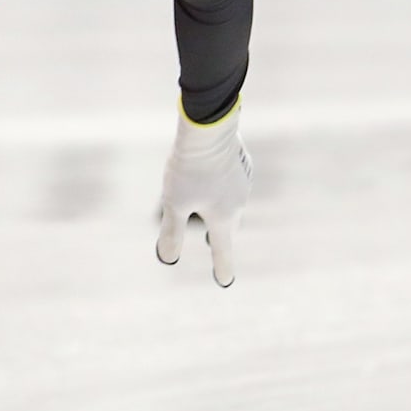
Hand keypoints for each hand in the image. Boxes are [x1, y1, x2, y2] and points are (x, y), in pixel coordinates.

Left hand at [156, 100, 251, 287]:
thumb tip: (167, 258)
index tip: (224, 281)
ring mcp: (243, 182)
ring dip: (221, 210)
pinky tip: (215, 177)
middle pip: (228, 225)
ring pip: (231, 202)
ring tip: (211, 212)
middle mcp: (238, 202)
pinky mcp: (241, 164)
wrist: (209, 128)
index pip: (222, 250)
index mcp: (223, 217)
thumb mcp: (175, 203)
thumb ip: (172, 232)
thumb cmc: (190, 168)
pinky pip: (231, 182)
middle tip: (214, 244)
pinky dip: (222, 187)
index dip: (222, 267)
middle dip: (221, 236)